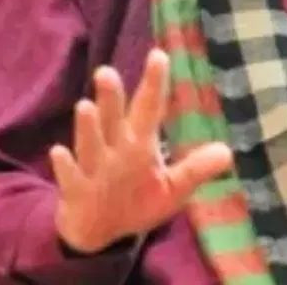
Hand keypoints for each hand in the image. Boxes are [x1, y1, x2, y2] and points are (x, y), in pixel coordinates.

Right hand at [48, 49, 233, 252]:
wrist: (96, 231)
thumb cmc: (136, 202)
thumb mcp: (171, 189)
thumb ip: (194, 169)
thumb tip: (227, 152)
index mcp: (138, 144)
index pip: (148, 108)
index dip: (154, 84)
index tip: (159, 55)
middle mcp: (113, 150)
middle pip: (113, 119)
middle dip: (111, 98)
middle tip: (106, 72)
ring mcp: (93, 169)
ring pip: (89, 144)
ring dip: (88, 128)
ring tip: (85, 106)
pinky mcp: (76, 191)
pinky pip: (69, 177)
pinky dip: (65, 167)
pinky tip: (60, 152)